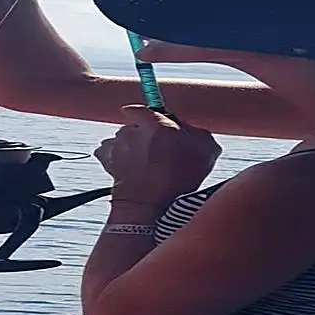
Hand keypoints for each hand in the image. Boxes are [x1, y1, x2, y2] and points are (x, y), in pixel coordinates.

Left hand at [95, 105, 221, 205]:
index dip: (160, 118)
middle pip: (139, 126)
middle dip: (148, 137)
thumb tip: (197, 133)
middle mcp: (132, 128)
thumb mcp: (207, 150)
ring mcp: (117, 145)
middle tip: (163, 153)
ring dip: (134, 149)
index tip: (164, 123)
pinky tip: (131, 170)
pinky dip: (119, 160)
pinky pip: (110, 154)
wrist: (148, 205)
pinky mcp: (107, 162)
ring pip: (125, 140)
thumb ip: (200, 134)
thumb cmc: (176, 178)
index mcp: (155, 121)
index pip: (151, 109)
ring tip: (148, 167)